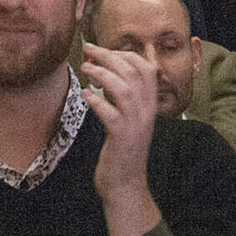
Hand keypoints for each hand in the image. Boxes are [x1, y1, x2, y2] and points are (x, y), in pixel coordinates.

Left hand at [80, 42, 158, 202]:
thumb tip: (109, 74)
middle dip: (109, 56)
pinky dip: (96, 100)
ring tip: (85, 68)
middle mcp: (146, 112)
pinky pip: (109, 113)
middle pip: (133, 73)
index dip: (125, 54)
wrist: (126, 185)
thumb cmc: (123, 151)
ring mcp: (135, 125)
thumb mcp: (129, 121)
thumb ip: (124, 100)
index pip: (146, 69)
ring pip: (123, 89)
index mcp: (150, 105)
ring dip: (102, 73)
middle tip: (88, 50)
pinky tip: (85, 94)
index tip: (104, 50)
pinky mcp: (122, 138)